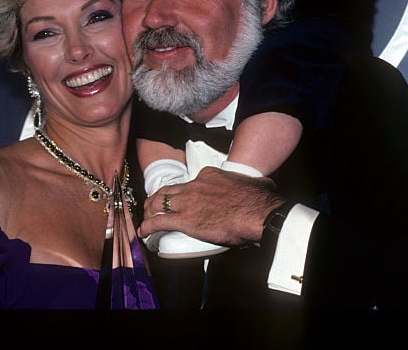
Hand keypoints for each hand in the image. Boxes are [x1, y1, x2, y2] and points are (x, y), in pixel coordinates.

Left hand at [137, 167, 286, 246]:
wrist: (257, 213)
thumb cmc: (259, 201)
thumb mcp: (254, 183)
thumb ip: (253, 182)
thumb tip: (265, 183)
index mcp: (209, 175)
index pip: (189, 182)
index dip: (182, 191)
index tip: (182, 198)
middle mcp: (195, 185)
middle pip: (168, 190)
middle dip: (157, 198)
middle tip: (152, 206)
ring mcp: (188, 202)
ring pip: (159, 203)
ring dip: (149, 211)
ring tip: (145, 218)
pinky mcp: (185, 220)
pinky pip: (159, 221)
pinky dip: (148, 226)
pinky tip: (143, 232)